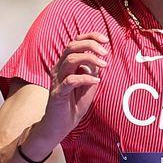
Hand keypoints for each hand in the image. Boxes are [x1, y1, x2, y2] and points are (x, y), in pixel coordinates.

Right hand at [22, 35, 109, 160]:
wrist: (60, 126)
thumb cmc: (73, 105)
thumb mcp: (87, 84)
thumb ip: (92, 70)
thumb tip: (100, 59)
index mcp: (65, 64)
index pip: (75, 42)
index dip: (90, 36)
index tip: (105, 39)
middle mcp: (59, 69)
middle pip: (72, 46)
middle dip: (91, 45)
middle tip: (105, 52)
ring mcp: (57, 81)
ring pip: (71, 59)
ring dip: (90, 58)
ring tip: (104, 64)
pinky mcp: (58, 94)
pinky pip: (71, 80)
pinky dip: (86, 78)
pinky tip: (96, 80)